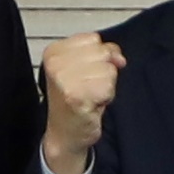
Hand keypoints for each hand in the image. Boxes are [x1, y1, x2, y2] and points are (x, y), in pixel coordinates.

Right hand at [41, 30, 124, 173]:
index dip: (99, 57)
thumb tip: (118, 58)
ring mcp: (65, 80)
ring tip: (90, 96)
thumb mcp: (82, 68)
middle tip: (88, 87)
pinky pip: (109, 87)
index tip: (88, 72)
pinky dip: (106, 98)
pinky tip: (92, 105)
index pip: (93, 39)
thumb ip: (101, 53)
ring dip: (105, 87)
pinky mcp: (76, 96)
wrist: (65, 134)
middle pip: (103, 53)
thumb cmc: (73, 102)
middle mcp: (56, 64)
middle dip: (103, 72)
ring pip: (109, 70)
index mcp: (54, 52)